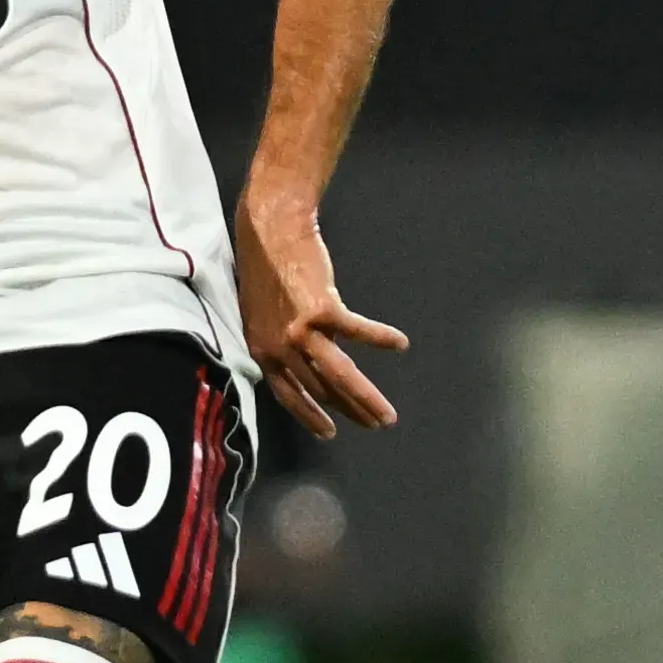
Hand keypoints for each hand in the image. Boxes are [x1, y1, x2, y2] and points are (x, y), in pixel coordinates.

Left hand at [234, 199, 406, 439]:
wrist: (270, 231)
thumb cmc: (266, 268)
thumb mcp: (262, 314)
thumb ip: (282, 341)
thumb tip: (310, 358)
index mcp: (261, 351)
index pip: (288, 395)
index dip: (310, 416)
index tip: (329, 432)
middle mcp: (278, 347)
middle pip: (321, 390)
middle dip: (350, 411)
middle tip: (375, 424)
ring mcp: (299, 331)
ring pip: (340, 375)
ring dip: (367, 399)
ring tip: (388, 415)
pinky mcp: (322, 309)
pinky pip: (358, 331)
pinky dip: (381, 338)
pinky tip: (400, 344)